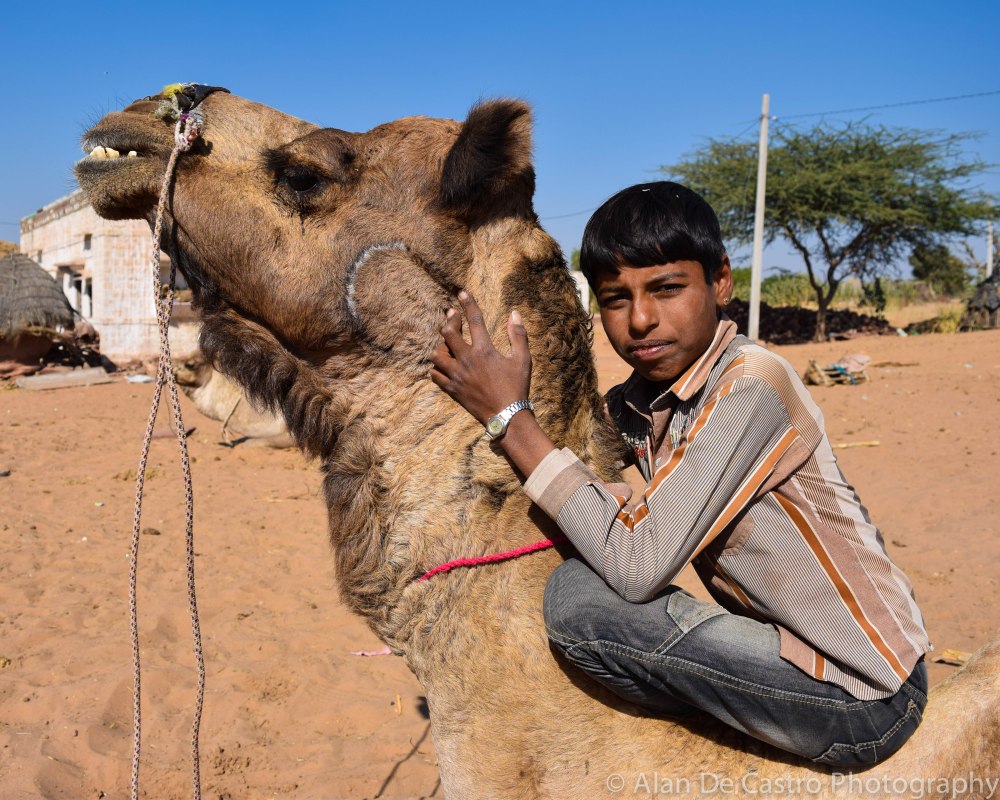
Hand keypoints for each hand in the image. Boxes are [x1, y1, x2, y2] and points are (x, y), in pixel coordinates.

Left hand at [429, 291, 531, 424]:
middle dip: (449, 320)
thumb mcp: (523, 359)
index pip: (473, 319)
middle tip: (451, 315)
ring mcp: (457, 375)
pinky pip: (435, 375)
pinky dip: (436, 368)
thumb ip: (518, 334)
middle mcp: (467, 360)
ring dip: (440, 346)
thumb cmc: (517, 387)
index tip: (461, 293)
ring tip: (447, 344)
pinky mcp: (452, 389)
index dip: (467, 303)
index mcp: (484, 349)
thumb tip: (514, 313)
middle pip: (448, 333)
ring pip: (437, 354)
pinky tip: (442, 365)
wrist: (507, 416)